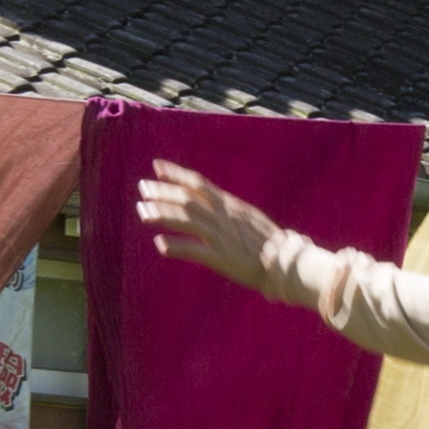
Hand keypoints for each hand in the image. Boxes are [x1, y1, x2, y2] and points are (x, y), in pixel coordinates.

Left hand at [138, 164, 309, 303]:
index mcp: (229, 205)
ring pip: (186, 219)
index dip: (176, 174)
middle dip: (162, 192)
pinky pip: (194, 250)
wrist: (286, 262)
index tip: (156, 166)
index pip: (198, 183)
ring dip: (162, 214)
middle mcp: (222, 216)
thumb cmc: (268, 242)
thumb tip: (211, 200)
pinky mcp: (221, 257)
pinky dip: (176, 246)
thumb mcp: (247, 217)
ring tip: (143, 212)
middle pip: (187, 199)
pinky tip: (159, 244)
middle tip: (142, 189)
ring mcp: (221, 236)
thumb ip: (227, 209)